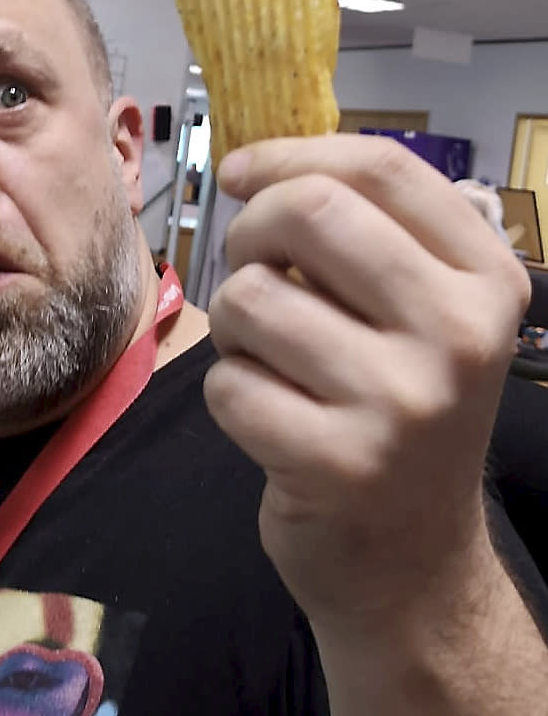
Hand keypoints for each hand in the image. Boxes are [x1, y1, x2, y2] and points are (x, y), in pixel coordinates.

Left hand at [203, 135, 529, 638]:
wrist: (410, 561)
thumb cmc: (397, 417)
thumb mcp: (418, 320)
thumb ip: (366, 240)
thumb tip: (254, 167)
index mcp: (487, 281)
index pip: (382, 170)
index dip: (292, 155)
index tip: (239, 173)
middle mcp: (459, 334)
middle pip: (309, 212)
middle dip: (249, 235)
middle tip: (253, 273)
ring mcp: (403, 402)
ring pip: (252, 299)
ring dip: (235, 328)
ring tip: (270, 362)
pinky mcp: (338, 463)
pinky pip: (228, 383)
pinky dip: (229, 395)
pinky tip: (270, 421)